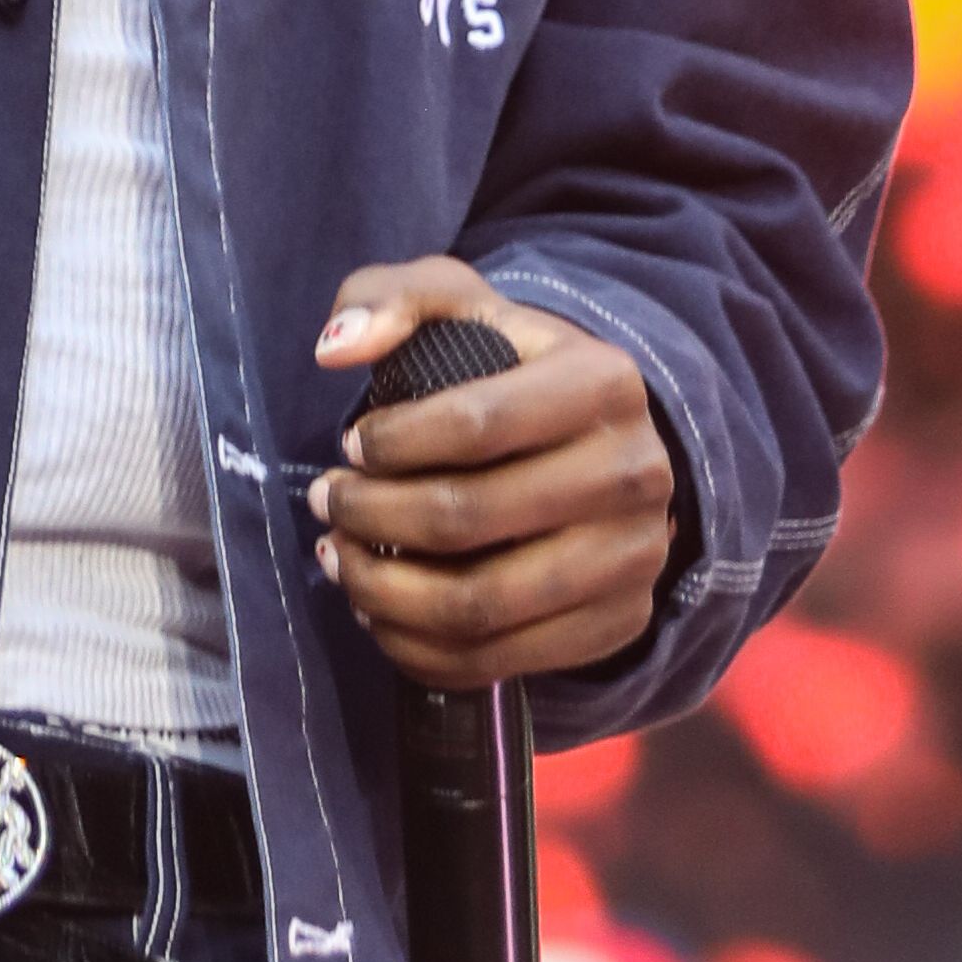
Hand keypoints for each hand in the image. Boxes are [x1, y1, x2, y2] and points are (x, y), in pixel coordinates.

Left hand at [308, 258, 676, 687]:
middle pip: (471, 518)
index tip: (350, 445)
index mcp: (604, 381)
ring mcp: (633, 559)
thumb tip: (335, 351)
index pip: (479, 422)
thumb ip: (393, 299)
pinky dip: (417, 648)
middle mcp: (636, 473)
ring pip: (479, 604)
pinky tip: (377, 612)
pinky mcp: (617, 625)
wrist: (601, 445)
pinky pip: (498, 662)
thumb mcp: (462, 306)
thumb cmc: (513, 369)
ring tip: (338, 559)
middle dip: (372, 516)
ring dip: (383, 591)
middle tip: (325, 504)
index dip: (394, 442)